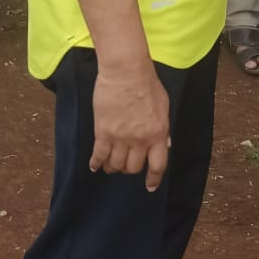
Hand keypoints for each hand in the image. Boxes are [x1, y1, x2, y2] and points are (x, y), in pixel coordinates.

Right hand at [90, 62, 170, 191]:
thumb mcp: (163, 105)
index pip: (158, 165)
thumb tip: (164, 144)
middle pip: (134, 167)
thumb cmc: (147, 83)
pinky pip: (99, 155)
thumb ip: (162, 127)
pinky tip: (94, 166)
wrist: (126, 71)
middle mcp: (140, 140)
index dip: (153, 178)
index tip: (149, 186)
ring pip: (116, 164)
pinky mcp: (103, 132)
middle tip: (126, 164)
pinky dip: (96, 163)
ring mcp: (120, 138)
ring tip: (110, 165)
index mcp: (157, 133)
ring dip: (113, 167)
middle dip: (130, 169)